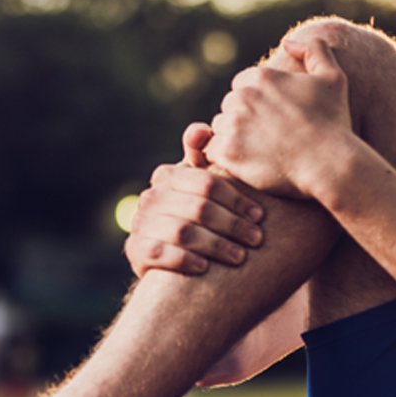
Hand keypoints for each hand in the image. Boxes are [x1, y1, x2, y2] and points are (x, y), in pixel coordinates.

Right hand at [124, 123, 264, 276]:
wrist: (170, 252)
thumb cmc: (197, 212)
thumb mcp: (204, 185)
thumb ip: (206, 157)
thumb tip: (201, 129)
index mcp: (168, 175)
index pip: (207, 184)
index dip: (236, 200)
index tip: (260, 215)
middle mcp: (151, 196)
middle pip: (198, 208)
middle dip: (232, 224)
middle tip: (257, 238)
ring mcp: (140, 222)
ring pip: (182, 232)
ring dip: (215, 245)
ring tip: (240, 257)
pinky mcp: (135, 249)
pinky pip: (159, 253)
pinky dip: (183, 259)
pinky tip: (205, 267)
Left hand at [205, 36, 352, 198]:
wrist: (329, 163)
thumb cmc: (333, 123)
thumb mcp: (333, 78)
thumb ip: (313, 50)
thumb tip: (287, 43)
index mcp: (262, 76)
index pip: (242, 84)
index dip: (257, 101)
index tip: (273, 118)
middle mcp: (243, 96)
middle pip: (230, 105)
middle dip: (243, 117)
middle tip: (267, 136)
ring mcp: (233, 123)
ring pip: (220, 127)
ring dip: (232, 136)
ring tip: (259, 151)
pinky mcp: (226, 151)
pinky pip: (212, 149)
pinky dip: (224, 156)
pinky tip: (247, 162)